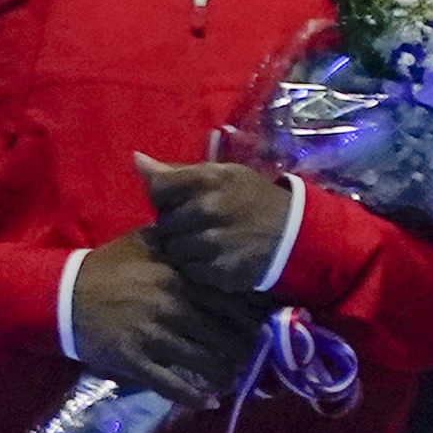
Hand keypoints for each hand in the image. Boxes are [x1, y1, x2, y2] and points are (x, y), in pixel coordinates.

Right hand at [69, 232, 268, 405]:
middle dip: (242, 353)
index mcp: (181, 278)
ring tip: (232, 379)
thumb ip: (179, 238)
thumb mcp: (144, 241)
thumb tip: (211, 232)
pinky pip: (172, 386)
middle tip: (249, 360)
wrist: (62, 294)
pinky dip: (194, 398)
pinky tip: (208, 403)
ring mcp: (154, 336)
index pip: (232, 304)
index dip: (252, 322)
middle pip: (225, 337)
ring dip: (224, 376)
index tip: (261, 330)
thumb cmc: (108, 267)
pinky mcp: (135, 361)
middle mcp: (173, 307)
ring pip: (205, 363)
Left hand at [134, 153, 294, 293]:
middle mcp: (207, 209)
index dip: (164, 197)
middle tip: (198, 225)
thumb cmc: (254, 199)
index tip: (180, 201)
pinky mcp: (219, 271)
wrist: (296, 235)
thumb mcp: (222, 175)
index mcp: (208, 179)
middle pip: (163, 222)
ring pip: (174, 249)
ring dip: (184, 248)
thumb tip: (135, 160)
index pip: (157, 188)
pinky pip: (190, 270)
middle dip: (176, 225)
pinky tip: (215, 259)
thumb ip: (177, 171)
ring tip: (206, 243)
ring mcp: (213, 243)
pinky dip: (198, 267)